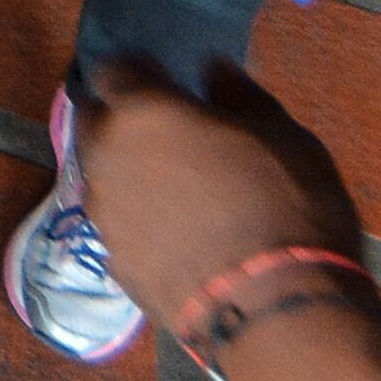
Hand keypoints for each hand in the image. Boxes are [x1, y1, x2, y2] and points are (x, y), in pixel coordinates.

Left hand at [73, 64, 373, 345]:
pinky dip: (137, 219)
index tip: (164, 77)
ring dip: (126, 170)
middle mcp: (106, 158)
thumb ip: (238, 95)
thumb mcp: (282, 135)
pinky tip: (173, 232)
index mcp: (141, 112)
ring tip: (172, 183)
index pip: (112, 69)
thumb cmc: (285, 205)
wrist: (274, 311)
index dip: (137, 71)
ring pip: (102, 175)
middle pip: (95, 122)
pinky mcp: (114, 264)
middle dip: (120, 117)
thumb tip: (212, 70)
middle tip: (165, 129)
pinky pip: (118, 224)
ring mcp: (104, 216)